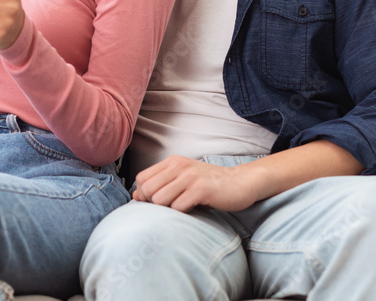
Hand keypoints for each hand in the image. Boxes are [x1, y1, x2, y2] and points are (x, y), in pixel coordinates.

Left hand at [132, 156, 264, 212]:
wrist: (240, 183)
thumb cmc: (209, 184)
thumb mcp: (183, 178)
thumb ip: (161, 184)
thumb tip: (135, 195)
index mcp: (172, 161)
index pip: (141, 178)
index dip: (144, 194)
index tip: (156, 202)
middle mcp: (179, 165)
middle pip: (148, 190)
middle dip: (154, 203)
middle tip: (170, 207)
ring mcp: (190, 176)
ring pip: (160, 199)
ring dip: (168, 209)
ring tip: (183, 207)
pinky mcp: (202, 189)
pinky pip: (178, 207)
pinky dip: (182, 212)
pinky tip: (194, 208)